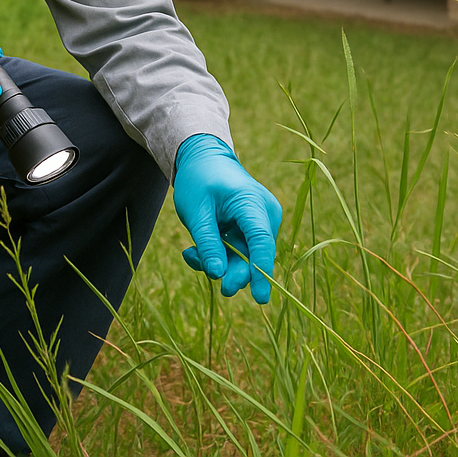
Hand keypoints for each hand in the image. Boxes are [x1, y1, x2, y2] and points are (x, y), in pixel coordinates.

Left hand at [172, 134, 281, 303]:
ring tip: (191, 253)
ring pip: (245, 258)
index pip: (261, 242)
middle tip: (214, 282)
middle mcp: (265, 215)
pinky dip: (219, 255)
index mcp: (253, 204)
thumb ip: (207, 242)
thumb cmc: (199, 180)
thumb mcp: (196, 211)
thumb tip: (218, 275)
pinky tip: (196, 250)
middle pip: (255, 255)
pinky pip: (239, 252)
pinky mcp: (254, 230)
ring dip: (220, 263)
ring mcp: (262, 222)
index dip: (260, 272)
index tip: (261, 299)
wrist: (204, 159)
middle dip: (233, 272)